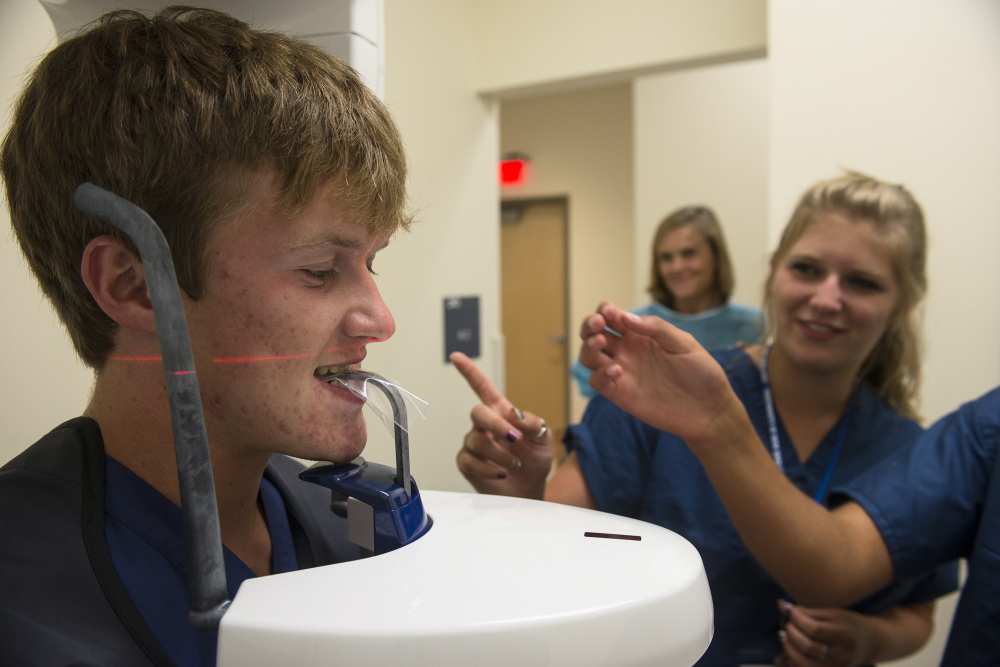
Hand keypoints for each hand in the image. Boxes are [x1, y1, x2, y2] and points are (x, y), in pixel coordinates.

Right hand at [451, 352, 551, 498]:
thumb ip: (532, 423)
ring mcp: (474, 444)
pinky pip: (469, 460)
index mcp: (502, 413)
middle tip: (514, 439)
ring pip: (476, 440)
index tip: (456, 357)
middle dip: (496, 425)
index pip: (482, 387)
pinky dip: (488, 469)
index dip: (469, 372)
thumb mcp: (543, 438)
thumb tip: (515, 416)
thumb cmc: (535, 461)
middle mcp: (485, 426)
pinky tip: (501, 473)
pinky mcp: (468, 464)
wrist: (529, 490)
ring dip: (499, 454)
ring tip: (514, 465)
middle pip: (477, 412)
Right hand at [578, 302, 737, 444]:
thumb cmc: (701, 373)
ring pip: (589, 356)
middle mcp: (627, 351)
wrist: (709, 410)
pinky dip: (599, 374)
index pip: (613, 317)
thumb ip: (656, 328)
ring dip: (588, 347)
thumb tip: (625, 317)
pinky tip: (617, 371)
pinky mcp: (620, 394)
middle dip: (589, 325)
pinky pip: (596, 381)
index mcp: (641, 335)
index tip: (609, 311)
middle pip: (594, 334)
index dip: (605, 311)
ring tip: (601, 344)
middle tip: (598, 324)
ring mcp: (622, 372)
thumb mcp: (684, 343)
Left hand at [778, 600, 873, 666]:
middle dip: (791, 634)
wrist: (869, 643)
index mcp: (843, 634)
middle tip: (787, 625)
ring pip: (805, 663)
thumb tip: (782, 606)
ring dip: (789, 649)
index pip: (814, 629)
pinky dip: (795, 663)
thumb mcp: (832, 613)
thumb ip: (808, 612)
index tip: (789, 611)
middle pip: (808, 647)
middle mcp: (842, 654)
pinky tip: (792, 653)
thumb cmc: (847, 624)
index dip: (797, 620)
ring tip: (785, 638)